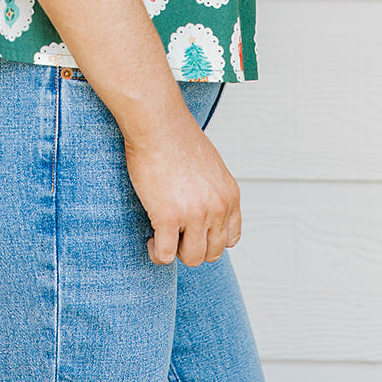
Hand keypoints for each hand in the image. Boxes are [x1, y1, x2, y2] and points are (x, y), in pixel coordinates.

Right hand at [123, 112, 241, 265]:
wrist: (158, 124)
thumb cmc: (177, 138)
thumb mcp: (211, 167)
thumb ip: (213, 192)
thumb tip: (202, 211)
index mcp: (230, 195)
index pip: (230, 238)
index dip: (210, 239)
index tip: (194, 231)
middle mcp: (218, 208)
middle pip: (213, 252)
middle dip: (193, 247)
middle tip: (176, 233)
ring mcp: (195, 215)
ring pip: (192, 258)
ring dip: (176, 252)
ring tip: (162, 236)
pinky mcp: (168, 217)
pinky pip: (165, 255)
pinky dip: (156, 253)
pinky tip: (151, 239)